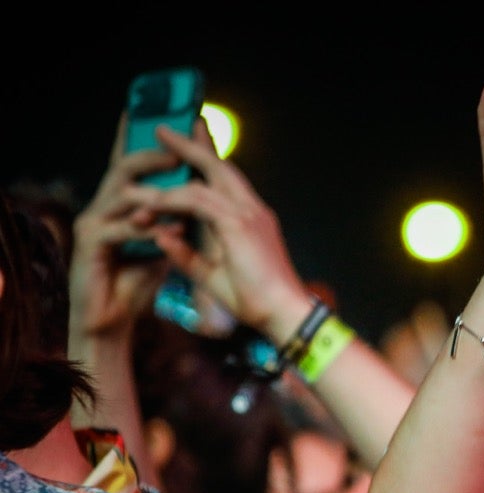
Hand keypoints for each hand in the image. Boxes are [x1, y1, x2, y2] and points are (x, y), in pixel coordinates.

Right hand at [69, 115, 175, 340]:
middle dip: (153, 155)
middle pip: (126, 168)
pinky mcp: (89, 244)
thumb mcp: (167, 247)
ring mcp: (94, 222)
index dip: (154, 144)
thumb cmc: (136, 282)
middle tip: (177, 145)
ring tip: (176, 186)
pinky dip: (143, 228)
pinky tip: (164, 229)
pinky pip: (118, 229)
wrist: (113, 318)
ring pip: (121, 193)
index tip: (171, 120)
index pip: (140, 166)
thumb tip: (202, 203)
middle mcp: (106, 206)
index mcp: (125, 204)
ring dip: (151, 190)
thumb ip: (179, 222)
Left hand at [126, 120, 314, 344]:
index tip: (188, 141)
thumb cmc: (257, 302)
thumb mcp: (212, 275)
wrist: (284, 315)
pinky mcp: (238, 225)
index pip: (226, 179)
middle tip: (163, 129)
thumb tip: (161, 238)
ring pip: (204, 179)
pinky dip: (172, 200)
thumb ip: (186, 255)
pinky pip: (197, 201)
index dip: (205, 158)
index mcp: (251, 219)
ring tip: (143, 164)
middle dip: (190, 145)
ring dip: (170, 175)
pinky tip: (151, 205)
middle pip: (218, 165)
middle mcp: (252, 209)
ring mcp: (248, 214)